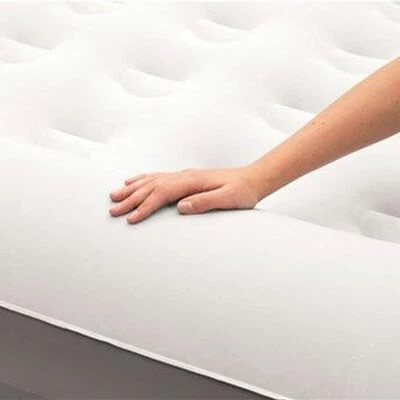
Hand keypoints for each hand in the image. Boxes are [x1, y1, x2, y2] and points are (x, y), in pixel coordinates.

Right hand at [108, 165, 261, 223]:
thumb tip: (181, 206)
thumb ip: (206, 202)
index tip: (131, 219)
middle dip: (131, 199)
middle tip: (113, 210)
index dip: (145, 207)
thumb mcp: (229, 199)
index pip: (162, 193)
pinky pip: (158, 177)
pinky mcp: (184, 177)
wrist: (251, 179)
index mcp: (192, 182)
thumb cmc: (242, 192)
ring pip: (151, 180)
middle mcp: (184, 176)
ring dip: (132, 188)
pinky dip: (142, 179)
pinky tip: (133, 181)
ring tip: (114, 195)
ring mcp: (183, 175)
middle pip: (151, 186)